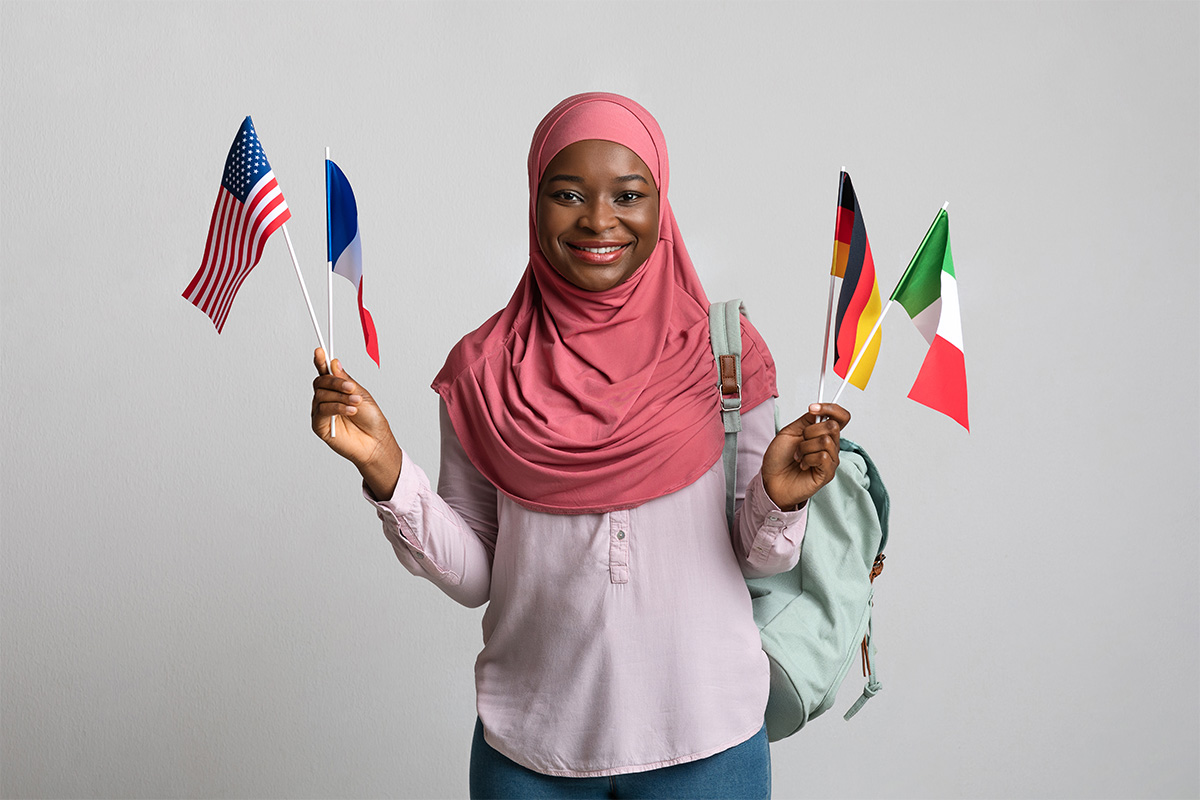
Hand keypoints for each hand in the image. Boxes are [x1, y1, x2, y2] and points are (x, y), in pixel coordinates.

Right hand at [311, 347, 402, 497]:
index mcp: (336, 389)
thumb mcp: (361, 395)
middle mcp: (326, 399)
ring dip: (340, 397)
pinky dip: (337, 407)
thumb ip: (345, 381)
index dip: (320, 361)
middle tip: (351, 388)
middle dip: (335, 382)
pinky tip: (350, 411)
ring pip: (321, 395)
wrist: (376, 441)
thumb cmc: (371, 419)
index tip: (320, 351)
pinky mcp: (319, 425)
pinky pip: (322, 410)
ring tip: (356, 404)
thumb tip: (333, 363)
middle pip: (320, 382)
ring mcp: (321, 412)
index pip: (324, 372)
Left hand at [761, 403, 850, 509]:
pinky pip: (823, 457)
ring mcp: (831, 460)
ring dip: (805, 448)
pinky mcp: (828, 473)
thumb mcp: (790, 432)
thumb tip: (818, 410)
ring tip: (798, 457)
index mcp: (823, 434)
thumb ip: (806, 421)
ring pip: (826, 441)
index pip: (841, 417)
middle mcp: (830, 446)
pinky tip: (803, 465)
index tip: (813, 408)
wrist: (771, 480)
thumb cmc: (779, 458)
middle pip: (833, 426)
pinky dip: (808, 459)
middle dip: (810, 431)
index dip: (831, 408)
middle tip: (800, 442)